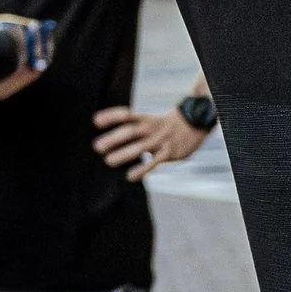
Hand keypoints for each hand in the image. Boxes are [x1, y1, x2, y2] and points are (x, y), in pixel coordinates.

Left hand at [92, 103, 211, 180]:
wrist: (196, 123)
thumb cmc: (166, 124)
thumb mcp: (151, 120)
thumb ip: (134, 126)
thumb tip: (109, 136)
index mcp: (146, 118)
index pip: (126, 115)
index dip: (111, 116)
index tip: (95, 121)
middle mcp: (151, 128)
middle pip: (130, 132)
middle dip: (112, 139)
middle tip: (97, 147)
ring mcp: (160, 140)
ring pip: (139, 148)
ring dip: (122, 155)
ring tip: (108, 161)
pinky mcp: (169, 153)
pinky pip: (153, 162)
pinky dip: (141, 169)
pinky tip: (130, 176)